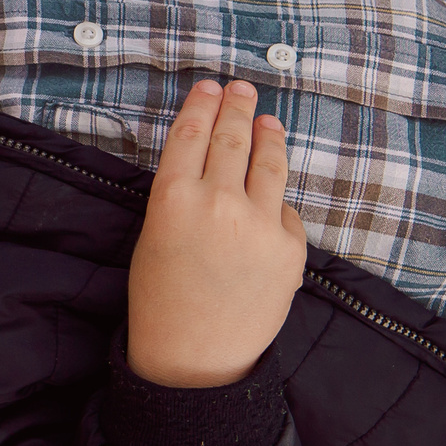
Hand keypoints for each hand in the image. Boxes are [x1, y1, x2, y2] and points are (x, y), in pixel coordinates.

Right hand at [125, 80, 307, 388]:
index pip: (191, 134)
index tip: (209, 86)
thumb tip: (211, 166)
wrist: (196, 358)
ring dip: (268, 136)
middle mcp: (219, 203)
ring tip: (268, 120)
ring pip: (269, 164)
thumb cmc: (161, 300)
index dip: (201, 105)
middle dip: (237, 107)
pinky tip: (270, 197)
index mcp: (173, 199)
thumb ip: (181, 196)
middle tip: (241, 88)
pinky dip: (276, 202)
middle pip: (233, 138)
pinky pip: (285, 211)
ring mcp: (261, 225)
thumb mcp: (154, 236)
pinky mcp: (291, 249)